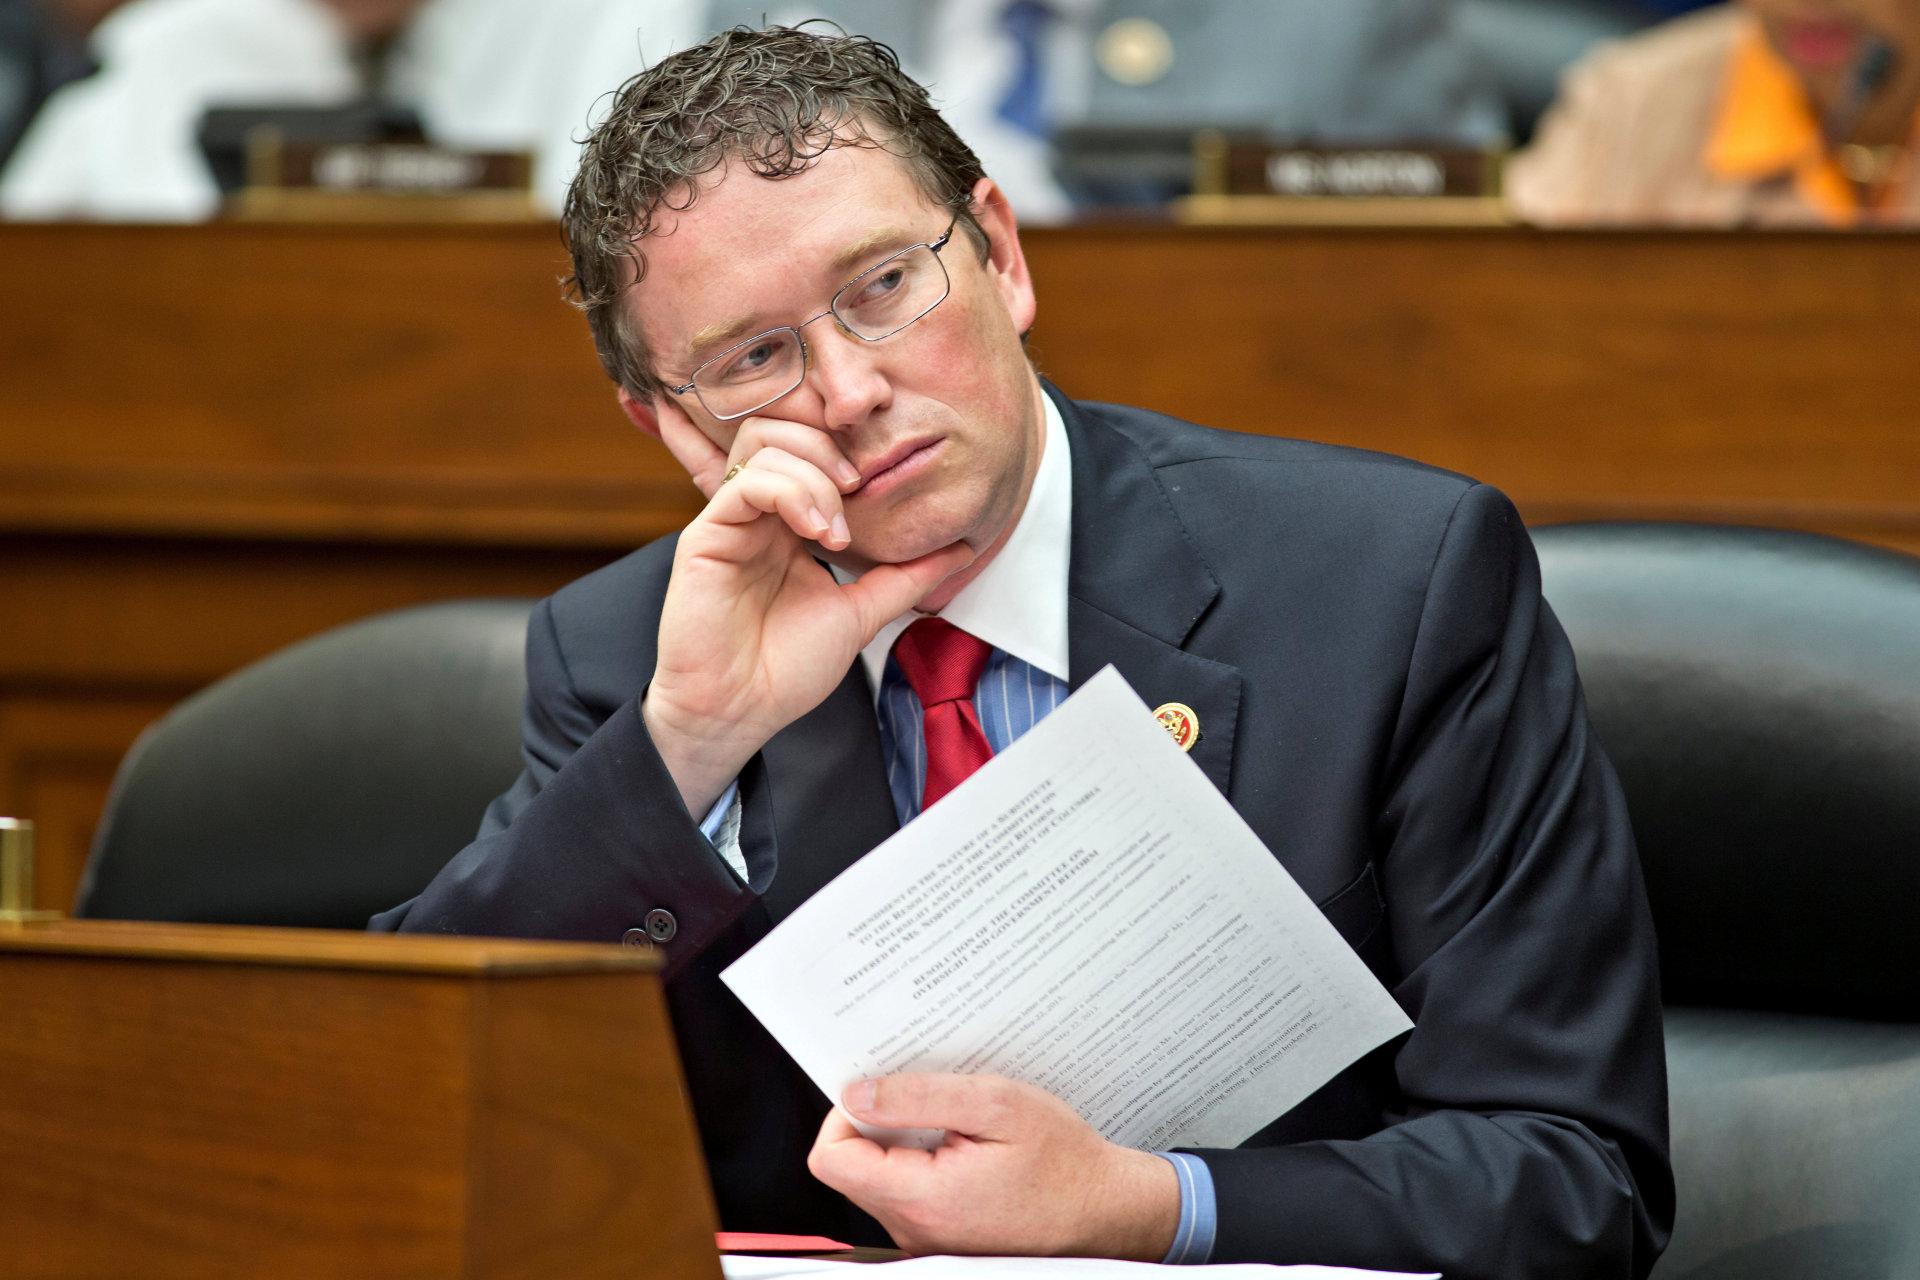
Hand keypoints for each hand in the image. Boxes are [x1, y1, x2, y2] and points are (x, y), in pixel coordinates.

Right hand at [643, 396, 973, 814]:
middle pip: (784, 426)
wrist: (739, 712)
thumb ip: (907, 576)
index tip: (881, 484)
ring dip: (815, 473)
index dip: (846, 447)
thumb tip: (964, 548)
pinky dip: (791, 494)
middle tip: (860, 489)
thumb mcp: (863, 612)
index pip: (810, 446)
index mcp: (789, 521)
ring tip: (838, 529)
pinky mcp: (706, 535)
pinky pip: (746, 483)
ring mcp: (730, 519)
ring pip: (764, 443)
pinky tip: (818, 534)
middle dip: (830, 446)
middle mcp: (757, 511)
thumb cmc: (786, 669)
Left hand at [807, 1074, 1179, 1259]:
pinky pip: (909, 1192)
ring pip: (880, 1178)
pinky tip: (966, 1144)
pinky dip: (926, 1161)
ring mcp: (927, 1237)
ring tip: (957, 1122)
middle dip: (881, 1122)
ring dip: (907, 1142)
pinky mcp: (942, 1235)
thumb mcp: (996, 1106)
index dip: (846, 1114)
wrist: (1108, 1210)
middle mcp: (914, 1229)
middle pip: (852, 1167)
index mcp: (921, 1198)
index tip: (882, 1089)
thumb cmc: (1064, 1162)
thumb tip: (856, 1094)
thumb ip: (919, 1097)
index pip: (831, 1157)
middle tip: (929, 1097)